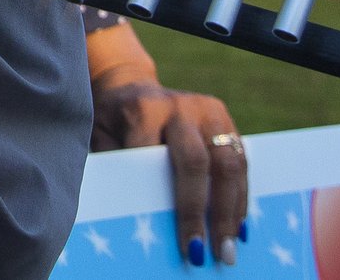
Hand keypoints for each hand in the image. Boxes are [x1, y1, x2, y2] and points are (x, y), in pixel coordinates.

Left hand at [93, 76, 248, 266]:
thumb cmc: (112, 121)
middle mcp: (181, 107)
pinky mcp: (226, 120)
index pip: (157, 159)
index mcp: (144, 109)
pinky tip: (239, 229)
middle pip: (198, 163)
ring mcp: (208, 112)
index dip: (162, 197)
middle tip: (201, 253)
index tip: (173, 237)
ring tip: (226, 250)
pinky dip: (240, 198)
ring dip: (230, 212)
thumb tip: (127, 214)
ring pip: (229, 164)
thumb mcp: (99, 137)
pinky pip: (241, 162)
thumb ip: (113, 167)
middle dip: (201, 212)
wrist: (131, 85)